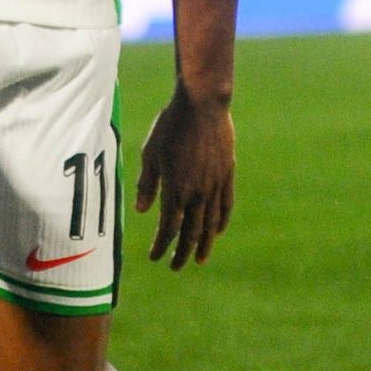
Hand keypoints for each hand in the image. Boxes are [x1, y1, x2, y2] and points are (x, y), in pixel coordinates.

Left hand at [135, 89, 234, 267]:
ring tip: (200, 260)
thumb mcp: (151, 153)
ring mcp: (215, 184)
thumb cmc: (171, 125)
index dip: (161, 246)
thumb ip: (148, 184)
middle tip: (175, 266)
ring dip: (204, 244)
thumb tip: (143, 211)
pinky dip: (222, 220)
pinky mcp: (228, 173)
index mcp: (175, 189)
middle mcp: (197, 192)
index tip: (154, 257)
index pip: (168, 228)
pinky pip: (226, 204)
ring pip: (211, 223)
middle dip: (182, 253)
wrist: (203, 103)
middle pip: (191, 232)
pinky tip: (218, 231)